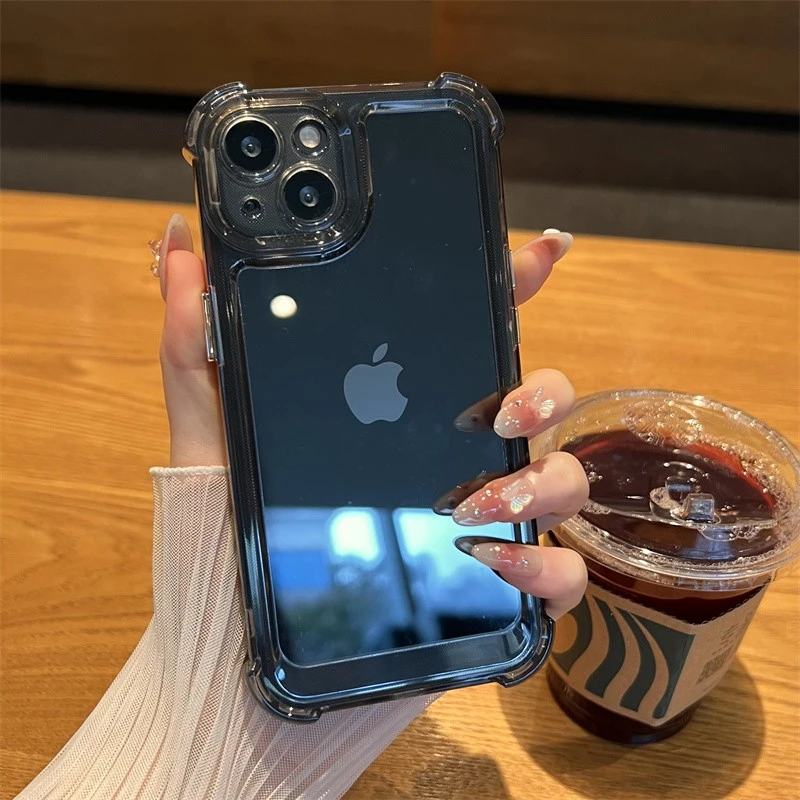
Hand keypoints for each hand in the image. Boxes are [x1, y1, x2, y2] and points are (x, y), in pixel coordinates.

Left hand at [156, 217, 587, 619]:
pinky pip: (558, 578)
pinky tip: (496, 562)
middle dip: (545, 390)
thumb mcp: (209, 441)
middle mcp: (449, 462)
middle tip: (502, 411)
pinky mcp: (488, 595)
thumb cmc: (221, 548)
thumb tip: (178, 247)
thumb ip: (194, 347)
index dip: (511, 290)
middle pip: (538, 405)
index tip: (537, 252)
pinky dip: (546, 568)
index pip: (468, 340)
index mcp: (397, 417)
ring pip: (560, 483)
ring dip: (542, 480)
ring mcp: (476, 526)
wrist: (229, 664)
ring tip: (476, 502)